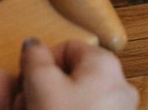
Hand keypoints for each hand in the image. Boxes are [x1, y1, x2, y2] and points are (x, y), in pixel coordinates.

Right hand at [16, 39, 136, 109]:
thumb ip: (34, 56)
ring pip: (78, 96)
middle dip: (46, 86)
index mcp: (106, 64)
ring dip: (54, 102)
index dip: (42, 62)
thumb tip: (32, 44)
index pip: (67, 46)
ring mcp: (120, 109)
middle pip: (73, 73)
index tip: (28, 80)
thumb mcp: (40, 85)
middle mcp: (120, 84)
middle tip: (27, 103)